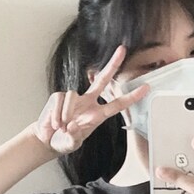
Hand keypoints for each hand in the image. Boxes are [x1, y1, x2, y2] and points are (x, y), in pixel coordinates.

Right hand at [30, 45, 148, 155]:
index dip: (131, 97)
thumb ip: (72, 138)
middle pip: (103, 80)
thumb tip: (72, 128)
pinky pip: (60, 99)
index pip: (117, 104)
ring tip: (61, 128)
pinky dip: (56, 114)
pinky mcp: (58, 96)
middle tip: (123, 49)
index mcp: (97, 115)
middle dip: (113, 64)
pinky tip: (54, 123)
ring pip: (72, 96)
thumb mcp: (71, 144)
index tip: (146, 88)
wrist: (47, 140)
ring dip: (66, 114)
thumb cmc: (63, 141)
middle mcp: (88, 103)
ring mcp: (74, 98)